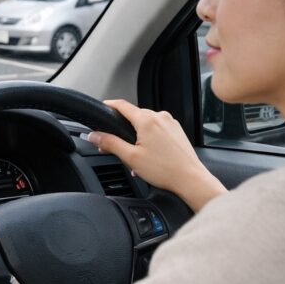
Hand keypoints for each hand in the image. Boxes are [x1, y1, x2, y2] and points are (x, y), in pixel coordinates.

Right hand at [88, 99, 226, 211]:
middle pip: (134, 116)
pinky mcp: (177, 131)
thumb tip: (94, 136)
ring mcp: (170, 123)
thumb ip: (110, 143)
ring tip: (136, 157)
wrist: (190, 178)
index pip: (122, 105)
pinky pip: (158, 129)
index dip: (109, 105)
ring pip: (147, 124)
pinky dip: (150, 138)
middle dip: (123, 128)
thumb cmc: (165, 170)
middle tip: (115, 144)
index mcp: (147, 120)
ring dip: (138, 136)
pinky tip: (149, 156)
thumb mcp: (130, 157)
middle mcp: (160, 117)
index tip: (103, 106)